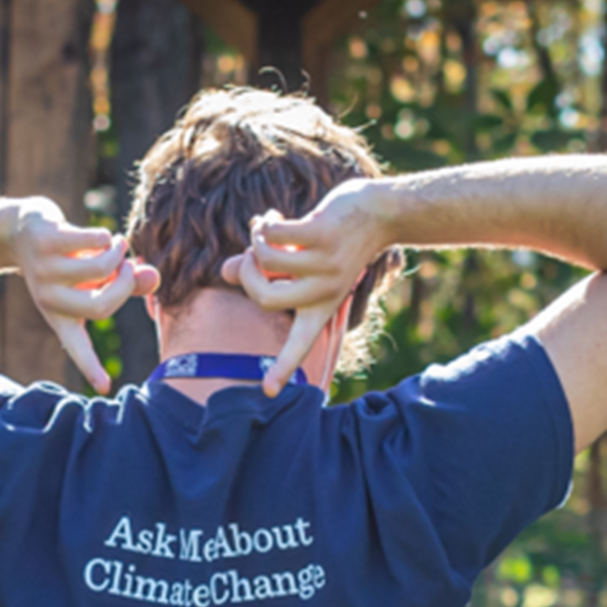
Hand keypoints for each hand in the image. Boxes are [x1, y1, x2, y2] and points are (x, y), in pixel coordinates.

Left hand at [9, 199, 158, 394]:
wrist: (21, 232)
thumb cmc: (66, 261)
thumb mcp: (96, 278)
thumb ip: (129, 283)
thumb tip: (153, 278)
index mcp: (61, 318)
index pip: (77, 348)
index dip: (92, 368)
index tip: (105, 388)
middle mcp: (50, 300)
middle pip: (102, 306)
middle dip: (126, 283)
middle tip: (129, 266)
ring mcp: (45, 271)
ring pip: (100, 268)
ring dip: (118, 252)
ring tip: (116, 245)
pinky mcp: (46, 242)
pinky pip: (93, 240)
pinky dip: (106, 236)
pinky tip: (101, 235)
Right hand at [219, 179, 390, 395]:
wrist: (379, 213)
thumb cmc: (334, 242)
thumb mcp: (302, 263)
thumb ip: (264, 270)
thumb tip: (226, 272)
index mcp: (320, 308)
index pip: (299, 345)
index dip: (282, 368)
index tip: (268, 393)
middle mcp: (325, 292)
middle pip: (264, 297)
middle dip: (246, 272)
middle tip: (252, 252)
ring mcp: (326, 264)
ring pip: (267, 259)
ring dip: (256, 239)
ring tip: (264, 228)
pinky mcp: (323, 234)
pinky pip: (276, 234)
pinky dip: (265, 224)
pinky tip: (271, 216)